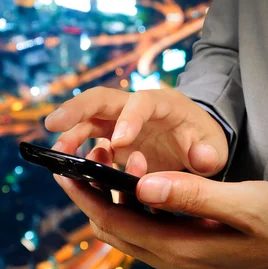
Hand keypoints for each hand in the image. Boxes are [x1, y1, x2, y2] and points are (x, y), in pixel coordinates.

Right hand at [45, 87, 227, 175]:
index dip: (128, 120)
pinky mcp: (111, 138)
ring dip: (70, 133)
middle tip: (53, 123)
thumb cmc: (203, 141)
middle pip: (101, 99)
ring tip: (57, 153)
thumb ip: (209, 154)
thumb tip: (200, 160)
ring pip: (89, 120)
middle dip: (76, 109)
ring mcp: (119, 122)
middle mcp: (135, 108)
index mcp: (163, 103)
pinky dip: (79, 152)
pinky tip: (74, 169)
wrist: (194, 142)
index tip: (118, 143)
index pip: (141, 104)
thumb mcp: (214, 148)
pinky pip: (90, 141)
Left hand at [54, 149, 267, 268]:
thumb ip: (192, 194)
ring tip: (95, 167)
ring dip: (106, 201)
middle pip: (113, 229)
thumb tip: (143, 184)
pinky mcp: (185, 249)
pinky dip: (128, 207)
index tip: (64, 170)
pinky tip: (128, 184)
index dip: (87, 196)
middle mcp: (171, 257)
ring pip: (126, 230)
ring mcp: (177, 256)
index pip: (116, 223)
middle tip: (71, 165)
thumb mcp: (242, 204)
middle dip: (88, 197)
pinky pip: (143, 230)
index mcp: (179, 248)